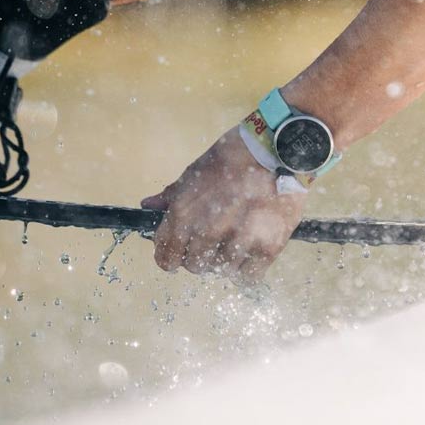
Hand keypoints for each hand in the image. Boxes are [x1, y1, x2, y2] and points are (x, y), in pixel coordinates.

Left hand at [142, 126, 305, 279]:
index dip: (171, 257)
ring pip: (222, 270)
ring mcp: (238, 241)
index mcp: (183, 213)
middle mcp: (207, 231)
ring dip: (227, 259)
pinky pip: (248, 276)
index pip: (166, 257)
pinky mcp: (267, 247)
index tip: (179, 253)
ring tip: (238, 237)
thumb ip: (171, 195)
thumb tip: (148, 206)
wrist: (276, 148)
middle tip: (215, 238)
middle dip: (201, 255)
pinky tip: (251, 250)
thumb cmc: (232, 155)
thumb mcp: (195, 171)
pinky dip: (248, 268)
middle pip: (195, 266)